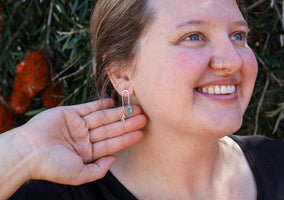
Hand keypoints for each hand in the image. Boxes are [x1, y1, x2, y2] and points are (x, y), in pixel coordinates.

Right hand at [20, 99, 146, 184]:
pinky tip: (112, 103)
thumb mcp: (79, 174)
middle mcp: (84, 138)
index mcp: (86, 153)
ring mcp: (77, 125)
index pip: (111, 144)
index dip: (127, 138)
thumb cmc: (52, 166)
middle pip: (110, 129)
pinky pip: (88, 107)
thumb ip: (99, 169)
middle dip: (127, 123)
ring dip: (118, 113)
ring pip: (102, 118)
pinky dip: (100, 104)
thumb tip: (114, 160)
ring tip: (134, 109)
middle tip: (144, 117)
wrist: (28, 152)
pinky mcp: (69, 113)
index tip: (141, 133)